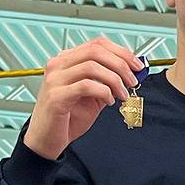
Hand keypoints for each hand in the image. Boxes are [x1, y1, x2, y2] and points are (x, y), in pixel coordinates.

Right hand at [24, 36, 143, 159]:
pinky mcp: (56, 95)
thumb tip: (131, 73)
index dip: (120, 52)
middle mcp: (58, 65)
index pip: (96, 44)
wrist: (47, 140)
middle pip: (95, 51)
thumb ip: (108, 83)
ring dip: (114, 80)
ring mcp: (55, 79)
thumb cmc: (68, 118)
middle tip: (133, 80)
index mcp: (67, 60)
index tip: (137, 65)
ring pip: (92, 66)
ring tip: (123, 94)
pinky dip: (103, 92)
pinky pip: (86, 86)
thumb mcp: (94, 97)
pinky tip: (109, 101)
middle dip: (121, 64)